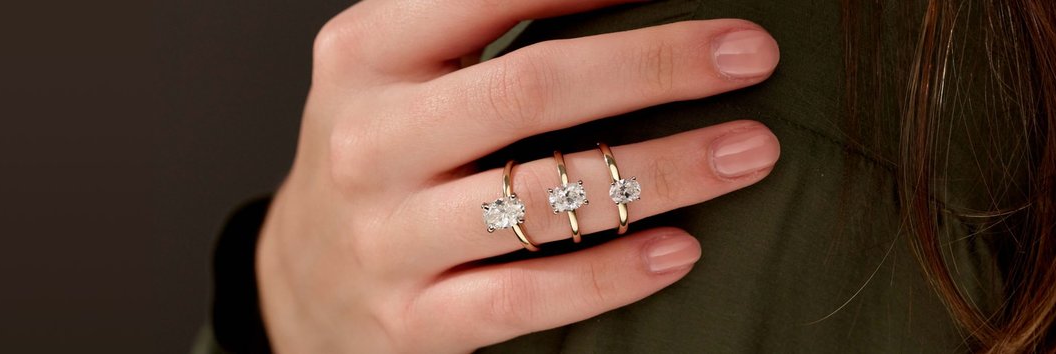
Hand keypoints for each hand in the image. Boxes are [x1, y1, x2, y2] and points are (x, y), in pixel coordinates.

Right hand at [255, 0, 783, 351]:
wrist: (302, 278)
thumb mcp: (399, 63)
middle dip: (657, 65)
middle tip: (753, 53)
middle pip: (530, 88)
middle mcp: (369, 140)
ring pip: (542, 199)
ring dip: (663, 172)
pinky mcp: (415, 319)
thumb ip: (481, 17)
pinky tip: (683, 251)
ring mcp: (388, 236)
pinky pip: (529, 297)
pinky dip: (613, 275)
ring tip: (751, 150)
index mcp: (364, 54)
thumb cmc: (385, 147)